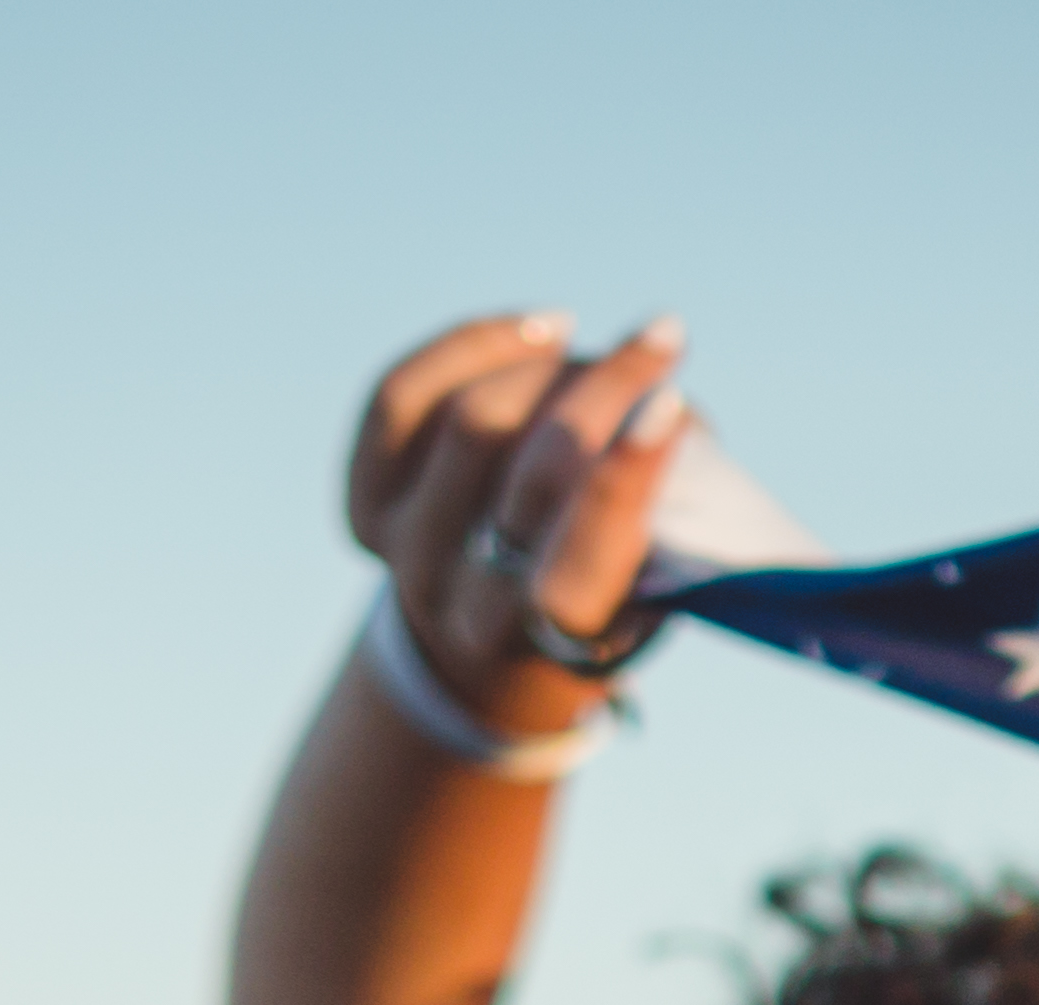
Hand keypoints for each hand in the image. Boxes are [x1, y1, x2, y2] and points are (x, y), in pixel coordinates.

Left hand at [344, 311, 699, 751]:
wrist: (504, 627)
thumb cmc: (611, 578)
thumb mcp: (658, 571)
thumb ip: (667, 511)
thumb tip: (657, 410)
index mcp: (550, 640)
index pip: (582, 563)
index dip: (624, 479)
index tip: (674, 402)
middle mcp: (466, 607)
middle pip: (530, 475)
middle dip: (605, 393)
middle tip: (663, 341)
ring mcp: (405, 554)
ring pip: (474, 421)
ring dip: (552, 369)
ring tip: (600, 354)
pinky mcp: (364, 501)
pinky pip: (405, 394)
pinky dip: (479, 348)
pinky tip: (544, 331)